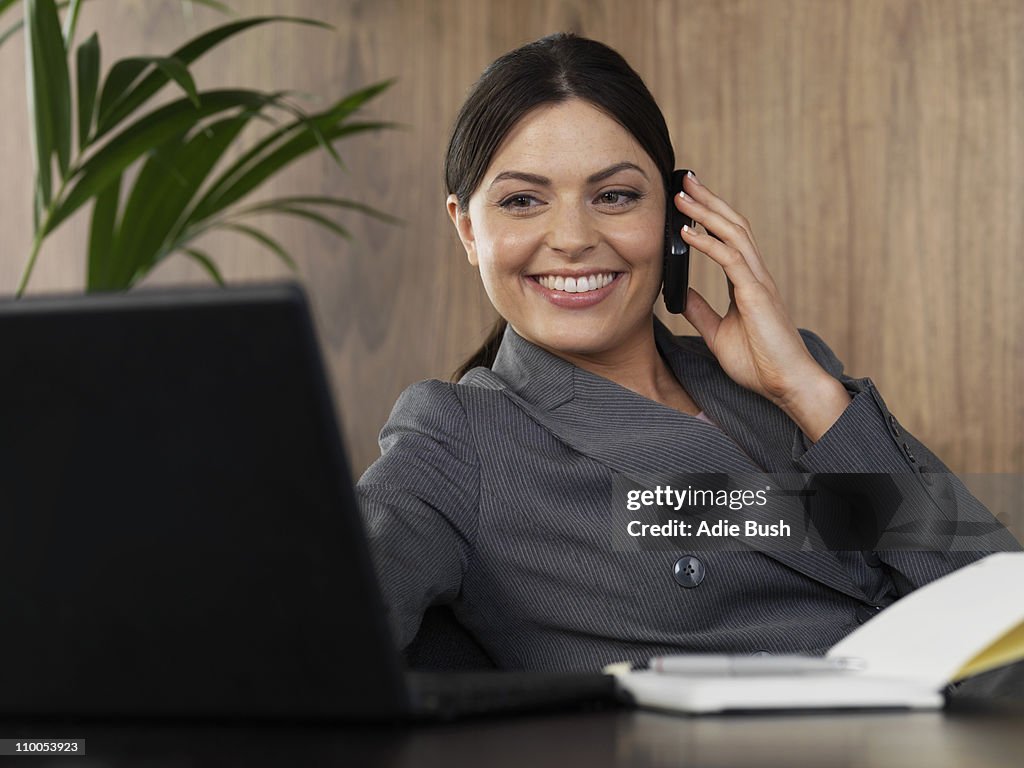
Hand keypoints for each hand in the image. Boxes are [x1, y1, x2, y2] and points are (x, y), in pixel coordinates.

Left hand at [676, 172, 849, 440]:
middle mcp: (755, 275)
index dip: (709, 217)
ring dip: (706, 212)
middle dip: (708, 200)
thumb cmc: (760, 363)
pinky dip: (707, 243)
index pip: (728, 239)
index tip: (688, 200)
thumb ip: (700, 310)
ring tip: (682, 196)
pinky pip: (730, 260)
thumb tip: (678, 293)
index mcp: (748, 282)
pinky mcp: (756, 294)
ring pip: (733, 234)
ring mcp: (758, 282)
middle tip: (685, 180)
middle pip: (732, 225)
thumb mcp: (717, 332)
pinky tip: (688, 233)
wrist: (786, 385)